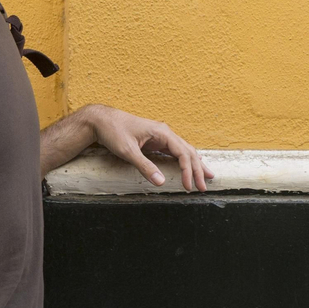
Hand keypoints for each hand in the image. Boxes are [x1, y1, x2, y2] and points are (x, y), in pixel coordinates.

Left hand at [85, 105, 214, 191]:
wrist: (102, 120)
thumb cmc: (114, 132)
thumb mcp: (128, 151)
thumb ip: (144, 166)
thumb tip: (161, 182)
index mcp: (162, 132)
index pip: (183, 153)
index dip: (188, 171)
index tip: (188, 186)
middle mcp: (165, 133)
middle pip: (188, 152)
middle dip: (197, 170)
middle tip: (203, 187)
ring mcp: (161, 137)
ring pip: (184, 151)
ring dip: (195, 165)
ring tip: (206, 177)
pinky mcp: (155, 141)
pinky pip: (175, 152)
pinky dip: (184, 161)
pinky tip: (190, 167)